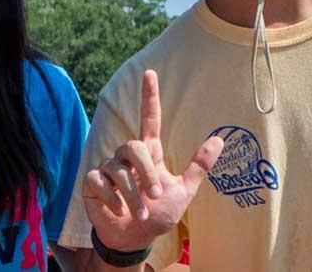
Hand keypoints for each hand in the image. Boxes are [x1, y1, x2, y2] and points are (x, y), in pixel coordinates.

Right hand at [79, 70, 225, 250]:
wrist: (134, 239)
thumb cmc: (157, 215)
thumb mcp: (183, 192)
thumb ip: (198, 166)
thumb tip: (219, 139)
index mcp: (150, 155)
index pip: (149, 119)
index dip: (149, 96)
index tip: (150, 73)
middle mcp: (127, 158)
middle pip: (134, 147)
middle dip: (145, 172)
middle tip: (154, 195)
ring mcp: (108, 168)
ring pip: (119, 169)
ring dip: (133, 194)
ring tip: (141, 213)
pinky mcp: (92, 182)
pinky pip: (100, 181)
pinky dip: (114, 198)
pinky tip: (119, 210)